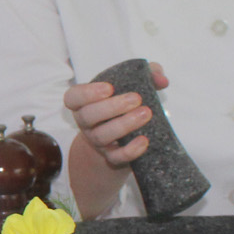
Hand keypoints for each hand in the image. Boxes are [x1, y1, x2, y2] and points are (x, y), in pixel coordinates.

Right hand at [61, 63, 167, 219]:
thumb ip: (148, 75)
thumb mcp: (134, 85)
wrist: (122, 141)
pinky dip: (130, 150)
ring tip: (145, 113)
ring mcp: (97, 142)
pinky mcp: (111, 157)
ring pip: (101, 136)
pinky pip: (116, 157)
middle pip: (87, 116)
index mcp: (85, 103)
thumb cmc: (126, 106)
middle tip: (136, 99)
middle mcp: (87, 123)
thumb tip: (161, 80)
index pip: (72, 98)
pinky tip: (144, 140)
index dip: (86, 93)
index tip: (109, 88)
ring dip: (123, 124)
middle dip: (111, 107)